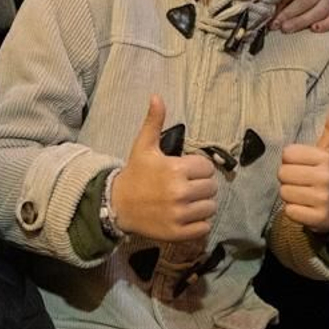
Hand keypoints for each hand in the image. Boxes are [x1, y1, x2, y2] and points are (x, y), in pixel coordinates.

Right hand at [111, 96, 216, 242]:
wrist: (117, 205)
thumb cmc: (135, 174)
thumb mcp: (143, 146)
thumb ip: (154, 122)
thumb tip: (157, 96)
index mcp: (176, 169)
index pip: (207, 168)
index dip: (198, 169)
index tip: (185, 172)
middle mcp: (180, 192)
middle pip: (211, 188)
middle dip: (201, 187)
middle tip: (185, 187)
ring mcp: (179, 214)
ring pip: (210, 208)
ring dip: (201, 205)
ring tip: (186, 202)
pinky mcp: (178, 232)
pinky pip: (204, 227)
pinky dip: (198, 223)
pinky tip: (185, 216)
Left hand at [277, 106, 328, 231]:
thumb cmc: (325, 176)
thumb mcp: (328, 153)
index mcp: (325, 158)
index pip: (287, 154)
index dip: (290, 161)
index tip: (303, 166)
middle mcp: (325, 177)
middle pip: (283, 174)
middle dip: (288, 179)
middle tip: (302, 182)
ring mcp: (323, 199)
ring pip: (284, 192)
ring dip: (290, 196)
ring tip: (304, 195)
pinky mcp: (318, 218)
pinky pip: (289, 211)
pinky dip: (294, 211)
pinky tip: (306, 208)